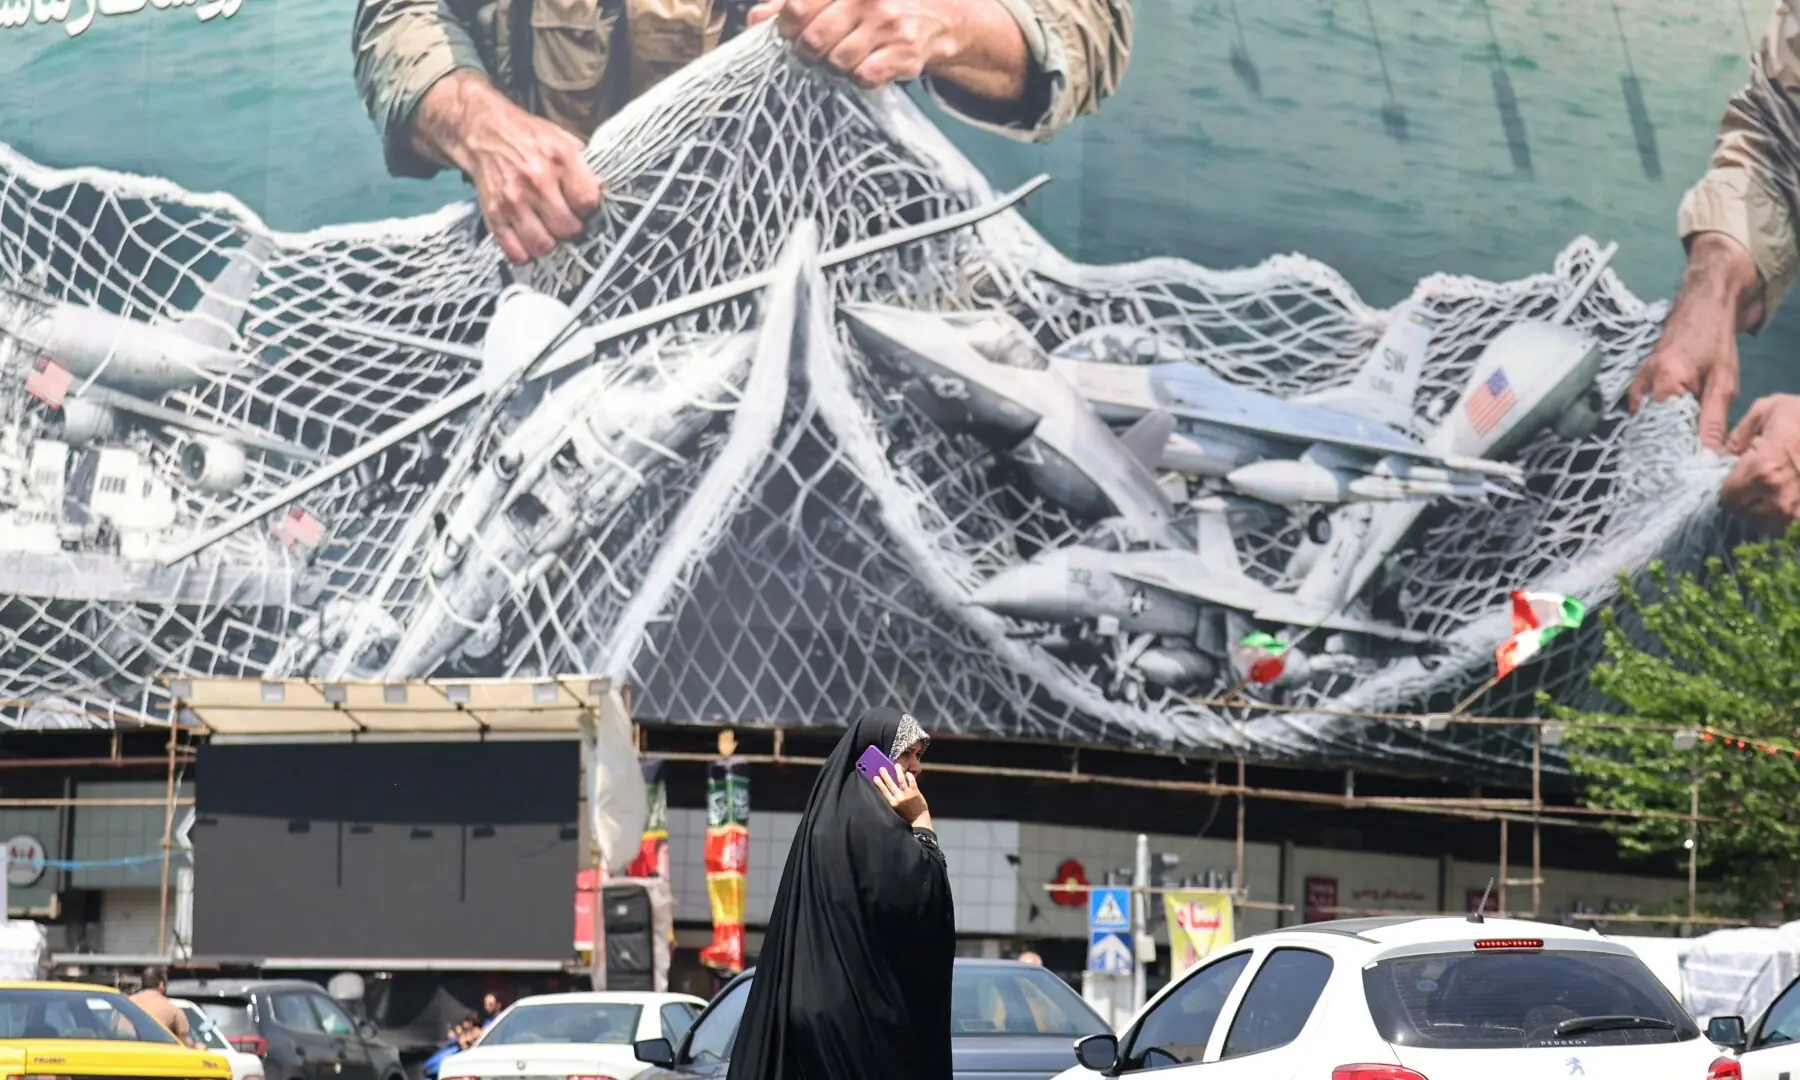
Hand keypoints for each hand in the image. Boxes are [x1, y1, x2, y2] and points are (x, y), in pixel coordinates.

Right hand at [413, 71, 603, 265]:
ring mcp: (513, 199)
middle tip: (566, 220)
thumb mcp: (564, 140)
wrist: (484, 131)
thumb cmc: (528, 137)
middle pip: (568, 229)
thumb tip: (605, 195)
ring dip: (549, 243)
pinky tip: (529, 239)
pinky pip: (515, 252)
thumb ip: (585, 168)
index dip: (588, 209)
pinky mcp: (494, 214)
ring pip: (543, 245)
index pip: (588, 203)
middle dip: (571, 229)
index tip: (582, 206)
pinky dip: (525, 253)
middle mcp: (537, 180)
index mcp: (560, 159)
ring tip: (548, 230)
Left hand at [749, 0, 960, 88]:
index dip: (786, 26)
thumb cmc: (880, 5)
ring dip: (835, 66)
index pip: (797, 7)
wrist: (941, 17)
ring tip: (845, 56)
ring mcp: (888, 26)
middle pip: (813, 39)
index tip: (790, 33)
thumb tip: (756, 20)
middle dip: (808, 52)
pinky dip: (860, 77)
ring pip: (837, 62)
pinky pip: (864, 77)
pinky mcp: (904, 54)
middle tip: (815, 51)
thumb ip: (796, 2)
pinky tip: (867, 65)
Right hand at [873, 767, 929, 826]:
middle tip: (882, 768)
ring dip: (898, 772)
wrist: (918, 819)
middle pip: (891, 784)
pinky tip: (907, 772)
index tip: (875, 777)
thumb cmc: (906, 814)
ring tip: (896, 765)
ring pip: (901, 780)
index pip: (884, 792)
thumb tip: (886, 788)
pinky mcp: (915, 792)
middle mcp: (899, 798)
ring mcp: (907, 794)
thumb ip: (891, 799)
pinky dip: (909, 776)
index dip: (879, 784)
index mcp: (892, 803)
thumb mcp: (895, 809)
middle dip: (886, 776)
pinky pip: (912, 782)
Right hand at [1628, 233, 1760, 449]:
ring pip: (1645, 424)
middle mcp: (1643, 385)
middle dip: (1667, 449)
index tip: (1686, 471)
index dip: (1674, 455)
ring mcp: (1637, 383)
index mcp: (1664, 385)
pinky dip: (1656, 423)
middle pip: (1649, 432)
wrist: (1703, 304)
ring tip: (1679, 447)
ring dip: (1661, 436)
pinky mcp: (1639, 382)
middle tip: (1685, 464)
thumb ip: (1712, 422)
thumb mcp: (1723, 384)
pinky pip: (1643, 412)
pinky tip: (1671, 429)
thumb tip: (1706, 456)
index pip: (1662, 435)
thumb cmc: (1714, 338)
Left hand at [1722, 394, 1799, 532]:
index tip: (1734, 479)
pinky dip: (1786, 517)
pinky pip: (1790, 529)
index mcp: (1763, 471)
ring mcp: (1799, 514)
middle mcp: (1781, 499)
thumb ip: (1736, 434)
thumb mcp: (1769, 410)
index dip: (1727, 488)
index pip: (1726, 498)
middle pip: (1745, 514)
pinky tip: (1790, 496)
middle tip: (1755, 484)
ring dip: (1766, 511)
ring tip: (1775, 490)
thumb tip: (1717, 454)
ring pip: (1768, 525)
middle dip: (1745, 500)